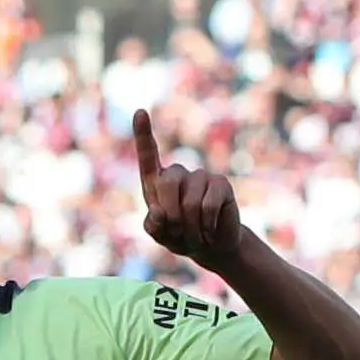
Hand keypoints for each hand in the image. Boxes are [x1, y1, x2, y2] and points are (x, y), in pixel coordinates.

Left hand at [132, 109, 244, 271]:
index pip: (148, 155)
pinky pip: (208, 206)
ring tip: (195, 235)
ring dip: (190, 227)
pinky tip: (209, 230)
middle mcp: (178, 174)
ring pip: (189, 202)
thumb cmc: (180, 236)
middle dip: (171, 215)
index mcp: (157, 182)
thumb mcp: (160, 235)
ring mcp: (201, 176)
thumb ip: (153, 226)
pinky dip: (206, 226)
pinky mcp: (220, 184)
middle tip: (177, 232)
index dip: (143, 134)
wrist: (211, 246)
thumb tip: (158, 212)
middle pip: (168, 182)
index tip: (139, 112)